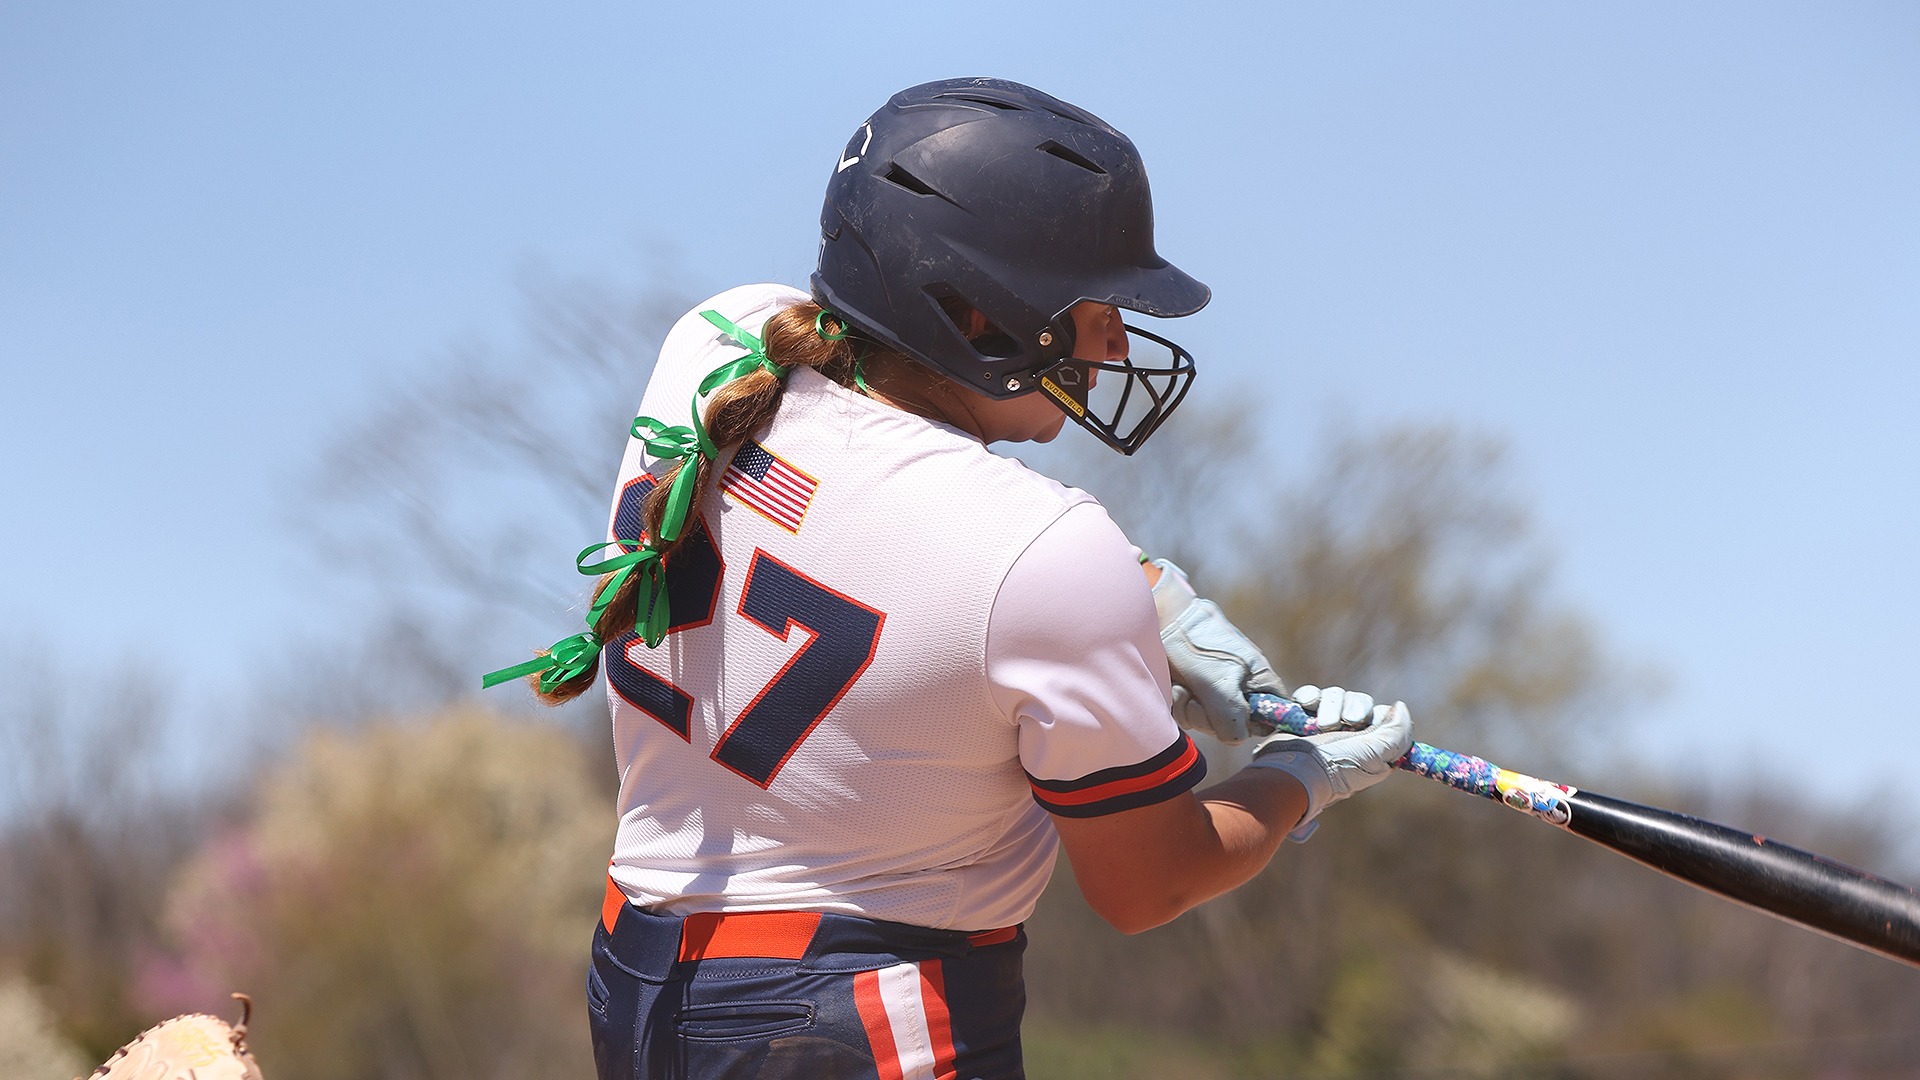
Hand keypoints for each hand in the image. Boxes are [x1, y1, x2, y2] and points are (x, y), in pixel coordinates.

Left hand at [1150, 558, 1286, 743]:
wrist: (1161, 621)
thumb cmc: (1195, 646)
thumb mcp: (1220, 685)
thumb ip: (1234, 718)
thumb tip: (1237, 738)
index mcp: (1259, 681)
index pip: (1275, 715)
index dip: (1257, 724)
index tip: (1235, 720)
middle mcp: (1240, 688)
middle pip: (1233, 727)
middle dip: (1209, 717)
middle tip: (1198, 696)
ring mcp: (1215, 691)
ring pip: (1206, 722)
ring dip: (1189, 708)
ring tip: (1183, 685)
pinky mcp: (1193, 691)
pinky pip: (1187, 713)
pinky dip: (1177, 702)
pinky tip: (1173, 685)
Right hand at [1246, 687, 1411, 838]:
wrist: (1294, 770)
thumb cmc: (1337, 769)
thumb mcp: (1376, 756)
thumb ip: (1397, 732)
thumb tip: (1400, 706)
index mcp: (1370, 747)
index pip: (1381, 715)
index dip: (1377, 715)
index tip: (1367, 722)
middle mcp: (1349, 735)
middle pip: (1360, 701)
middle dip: (1354, 708)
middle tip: (1347, 722)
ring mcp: (1324, 725)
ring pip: (1337, 695)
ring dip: (1331, 705)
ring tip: (1322, 725)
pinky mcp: (1303, 717)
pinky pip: (1312, 694)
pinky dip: (1310, 696)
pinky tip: (1306, 706)